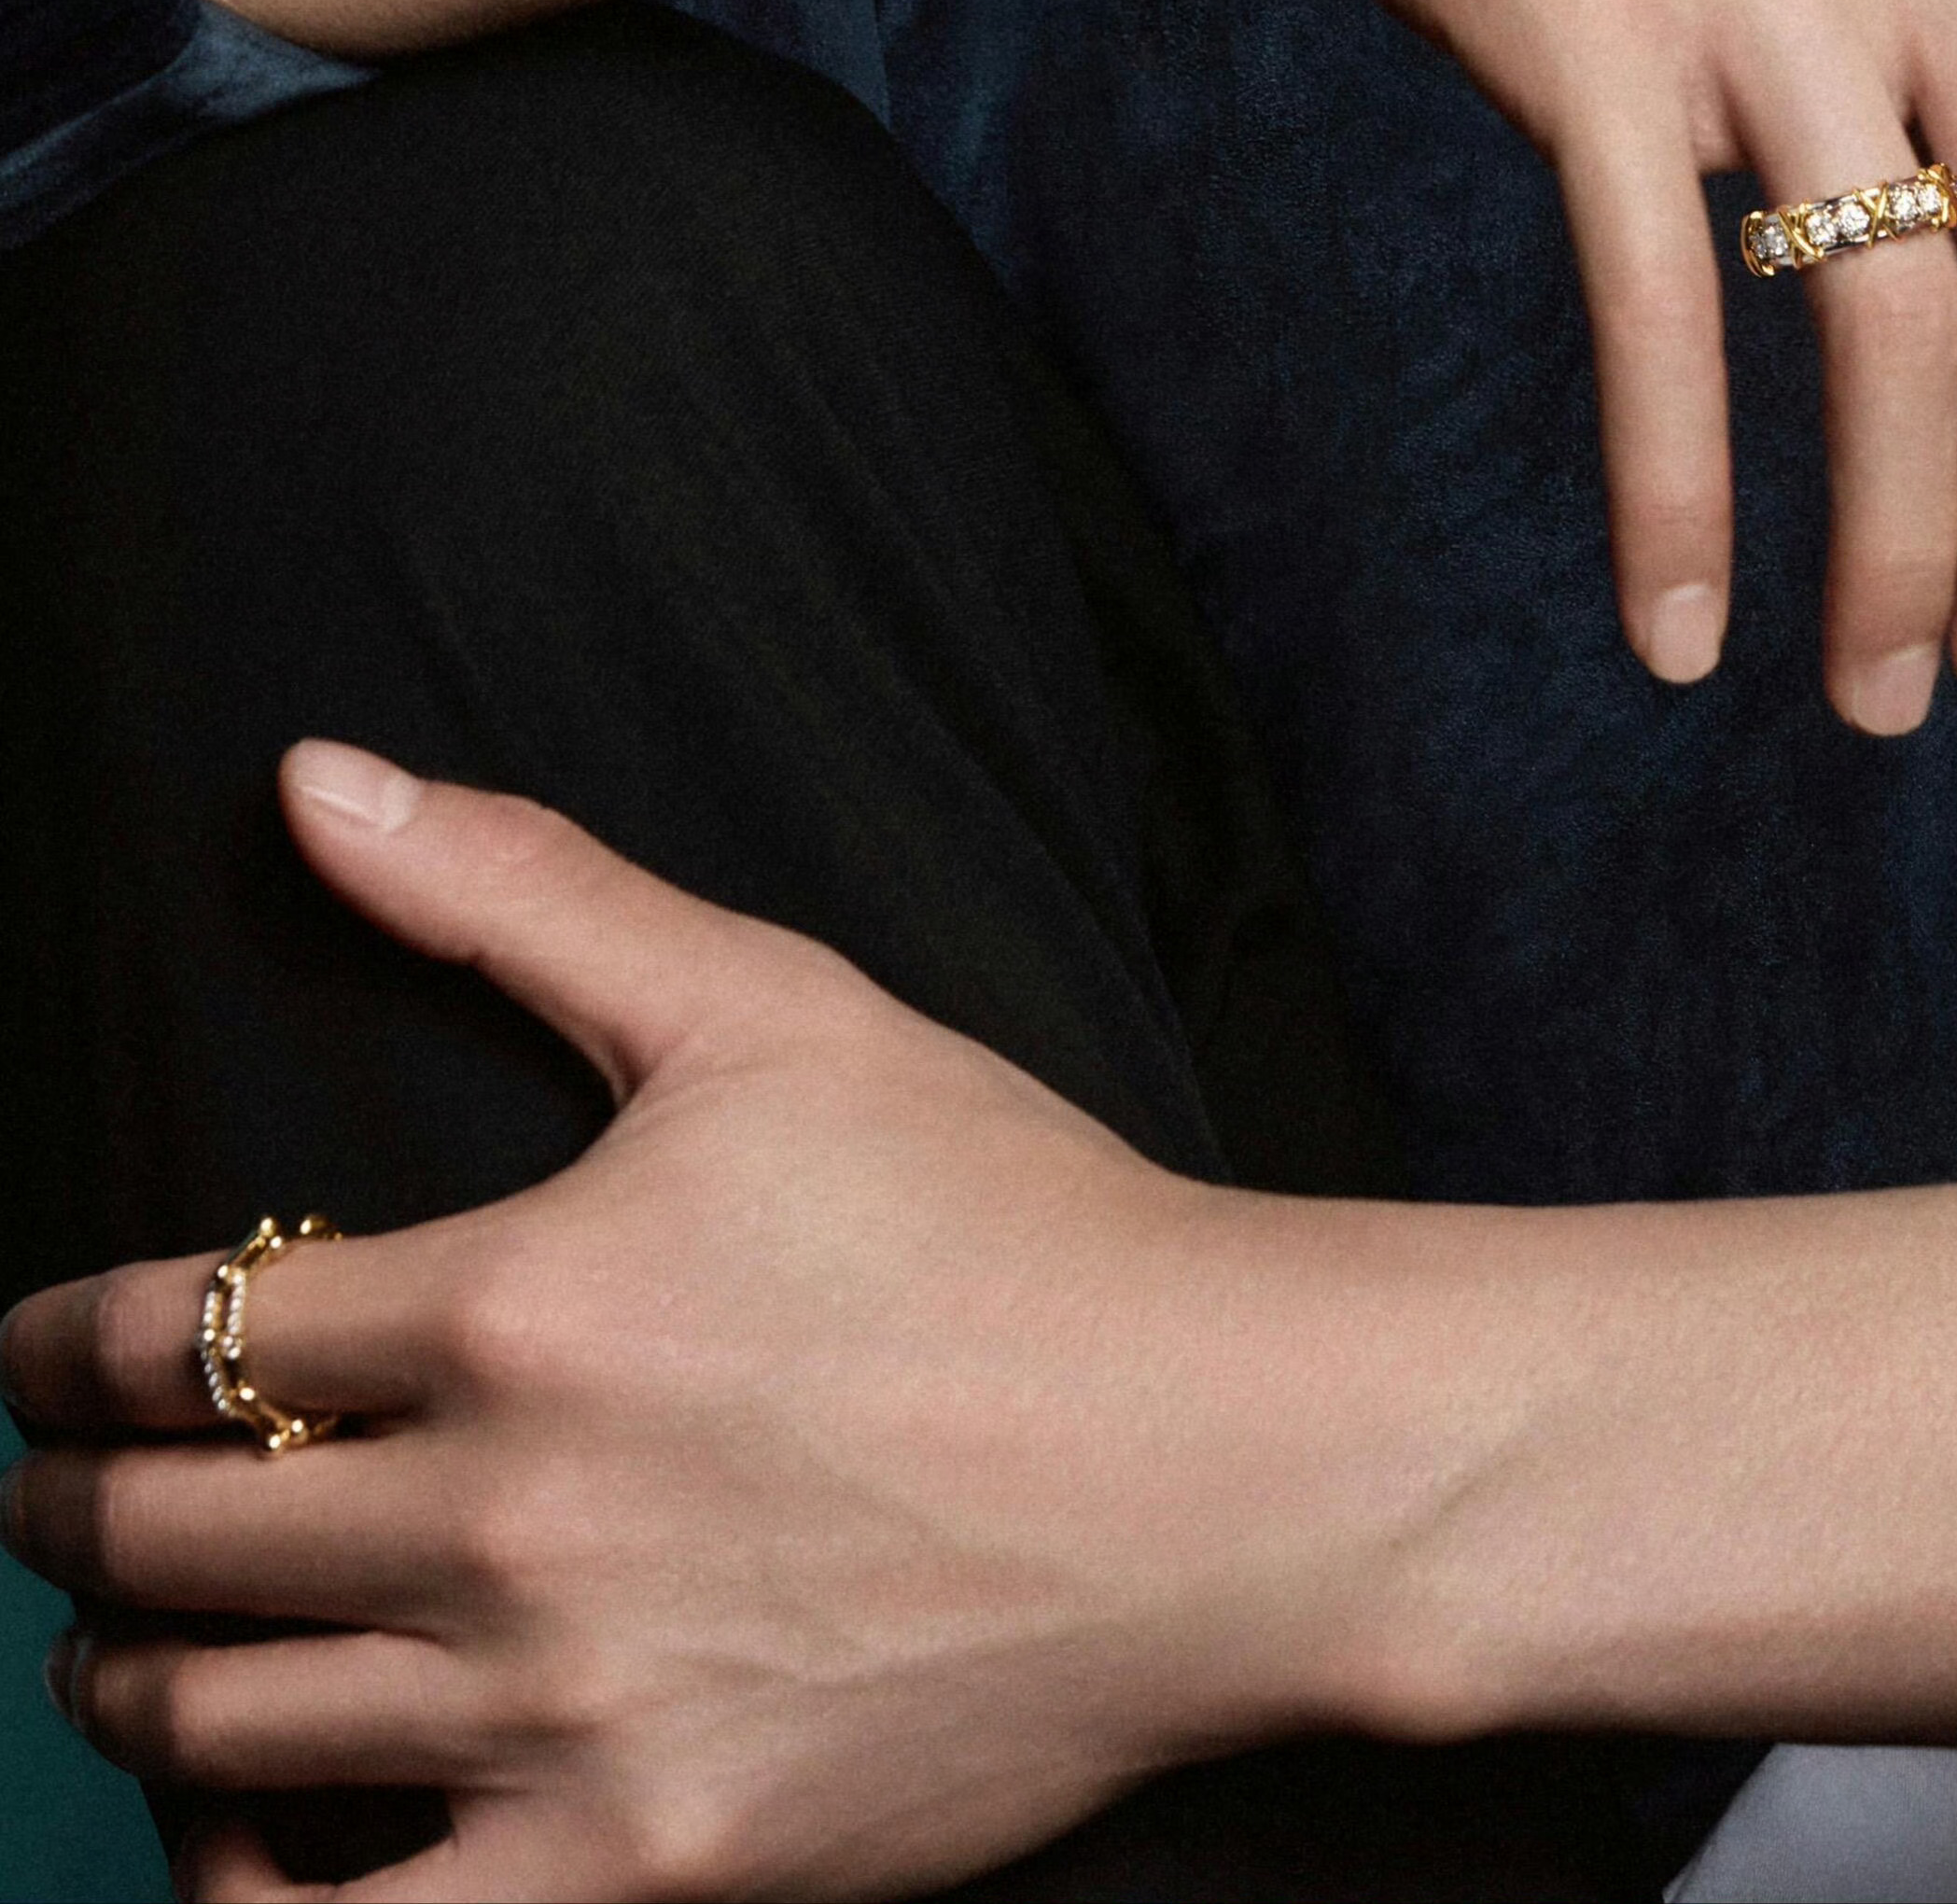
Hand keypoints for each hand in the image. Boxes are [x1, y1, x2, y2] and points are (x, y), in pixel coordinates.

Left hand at [2, 750, 1412, 1902]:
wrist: (1222, 1463)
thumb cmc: (1013, 1220)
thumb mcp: (774, 1006)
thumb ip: (521, 893)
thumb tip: (313, 778)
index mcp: (519, 1304)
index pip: (185, 1336)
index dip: (67, 1350)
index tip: (41, 1359)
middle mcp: (504, 1521)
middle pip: (168, 1543)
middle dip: (67, 1518)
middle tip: (51, 1507)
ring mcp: (563, 1716)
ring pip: (221, 1737)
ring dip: (131, 1695)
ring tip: (130, 1662)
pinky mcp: (637, 1865)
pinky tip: (241, 1855)